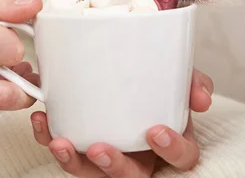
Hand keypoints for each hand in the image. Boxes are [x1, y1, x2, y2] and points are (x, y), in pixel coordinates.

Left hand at [31, 69, 213, 176]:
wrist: (130, 77)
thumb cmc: (156, 88)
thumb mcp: (178, 81)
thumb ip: (191, 82)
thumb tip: (202, 98)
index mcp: (169, 143)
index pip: (182, 159)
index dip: (172, 150)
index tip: (156, 131)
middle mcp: (142, 158)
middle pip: (132, 177)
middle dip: (114, 167)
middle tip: (100, 149)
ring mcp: (112, 157)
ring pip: (94, 175)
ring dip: (75, 163)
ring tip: (60, 142)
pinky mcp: (83, 149)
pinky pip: (68, 154)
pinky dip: (50, 139)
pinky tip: (42, 122)